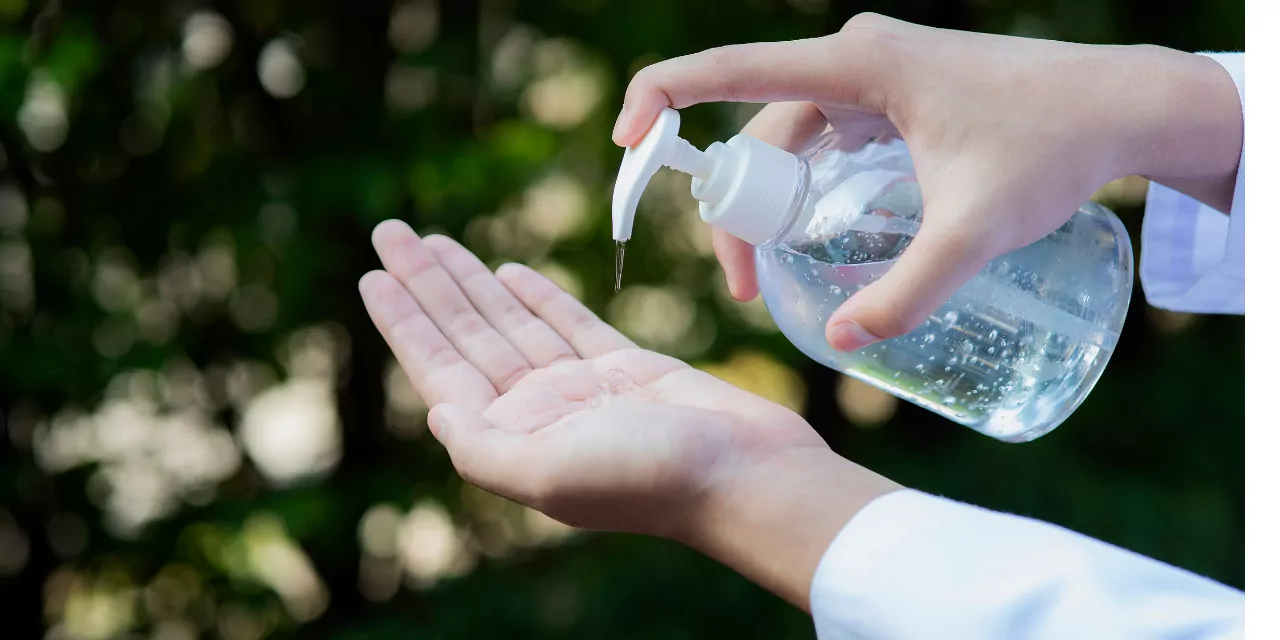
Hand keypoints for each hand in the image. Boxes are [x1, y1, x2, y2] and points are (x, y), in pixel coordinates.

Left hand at [358, 220, 898, 607]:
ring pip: (513, 322)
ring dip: (474, 282)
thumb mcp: (547, 473)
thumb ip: (482, 447)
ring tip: (434, 240)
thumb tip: (436, 413)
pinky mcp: (628, 369)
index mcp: (514, 438)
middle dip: (429, 284)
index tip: (373, 275)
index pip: (443, 370)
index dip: (406, 321)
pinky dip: (538, 297)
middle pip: (470, 335)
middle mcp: (540, 413)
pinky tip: (507, 271)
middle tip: (391, 231)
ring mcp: (583, 390)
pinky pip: (568, 324)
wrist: (746, 474)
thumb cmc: (650, 478)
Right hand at [614, 13, 1241, 350]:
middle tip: (748, 288)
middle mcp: (856, 59)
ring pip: (791, 141)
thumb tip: (840, 342)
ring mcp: (875, 74)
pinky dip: (806, 187)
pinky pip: (824, 138)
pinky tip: (817, 235)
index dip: (664, 96)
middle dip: (738, 210)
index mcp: (858, 66)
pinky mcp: (894, 94)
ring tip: (774, 277)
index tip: (624, 141)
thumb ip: (909, 291)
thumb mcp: (977, 229)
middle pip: (759, 133)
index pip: (734, 71)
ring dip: (772, 205)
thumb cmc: (1054, 149)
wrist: (1121, 106)